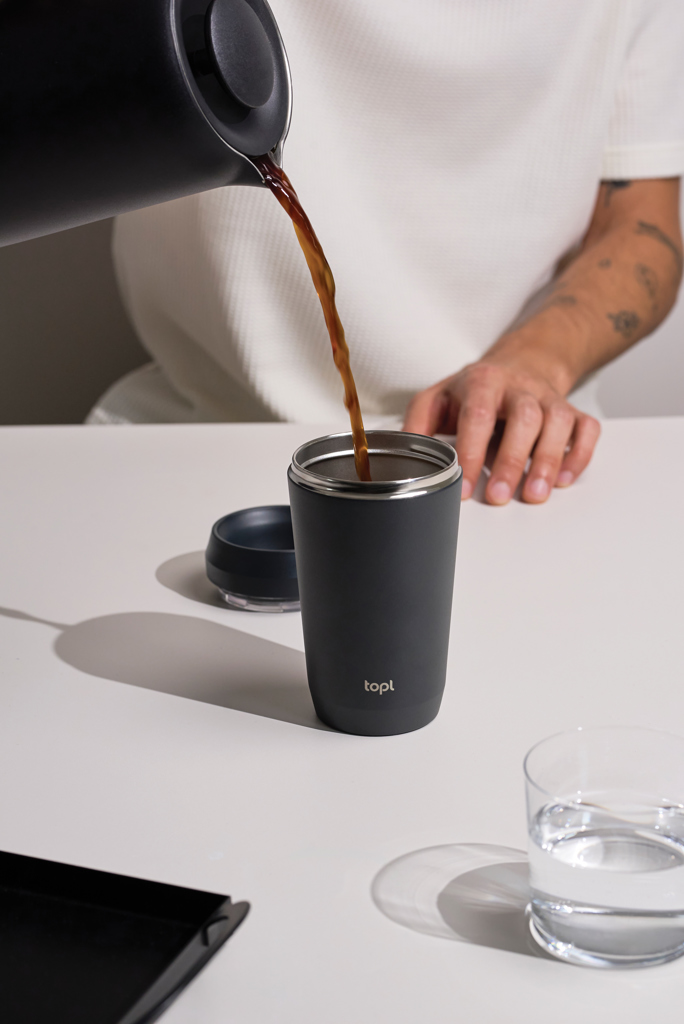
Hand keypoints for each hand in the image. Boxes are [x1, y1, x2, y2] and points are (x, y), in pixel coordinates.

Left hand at [403, 362, 600, 503]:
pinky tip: (563, 479)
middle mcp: (519, 388)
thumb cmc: (473, 390)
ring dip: (547, 460)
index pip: (477, 415)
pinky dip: (579, 455)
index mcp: (481, 382)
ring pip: (558, 423)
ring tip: (534, 495)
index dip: (471, 450)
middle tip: (498, 496)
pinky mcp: (572, 411)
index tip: (463, 485)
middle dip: (511, 459)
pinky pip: (586, 429)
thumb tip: (399, 456)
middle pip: (523, 418)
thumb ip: (417, 424)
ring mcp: (550, 398)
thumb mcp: (437, 398)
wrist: (520, 363)